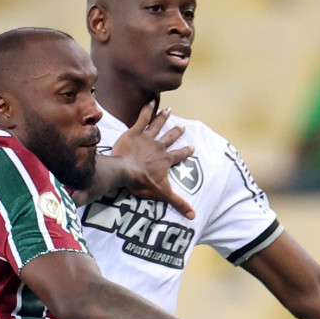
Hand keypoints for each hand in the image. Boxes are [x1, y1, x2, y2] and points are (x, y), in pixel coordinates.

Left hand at [105, 104, 196, 218]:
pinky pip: (142, 119)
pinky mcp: (134, 133)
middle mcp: (159, 147)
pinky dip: (146, 110)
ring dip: (163, 117)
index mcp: (166, 160)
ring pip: (157, 125)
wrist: (125, 171)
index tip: (193, 146)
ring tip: (169, 110)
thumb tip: (193, 217)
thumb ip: (178, 203)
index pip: (179, 155)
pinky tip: (150, 101)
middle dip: (176, 132)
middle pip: (170, 137)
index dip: (186, 151)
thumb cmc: (142, 183)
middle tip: (182, 126)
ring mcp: (147, 138)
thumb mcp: (162, 194)